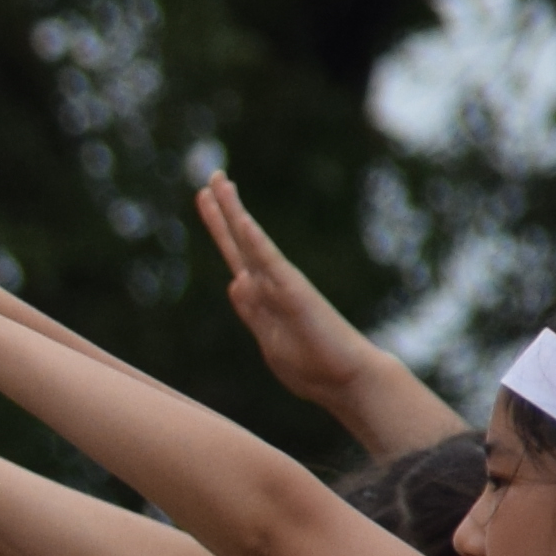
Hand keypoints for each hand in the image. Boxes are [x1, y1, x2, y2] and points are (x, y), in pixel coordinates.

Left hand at [195, 177, 396, 417]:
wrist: (348, 380)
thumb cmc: (313, 366)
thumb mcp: (267, 337)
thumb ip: (251, 309)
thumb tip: (237, 282)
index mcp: (261, 296)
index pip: (236, 253)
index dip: (221, 226)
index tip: (206, 199)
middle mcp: (271, 284)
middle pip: (240, 240)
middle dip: (224, 210)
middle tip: (211, 176)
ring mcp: (282, 286)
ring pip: (252, 242)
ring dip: (234, 213)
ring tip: (219, 182)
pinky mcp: (296, 295)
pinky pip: (271, 264)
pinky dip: (257, 242)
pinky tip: (242, 221)